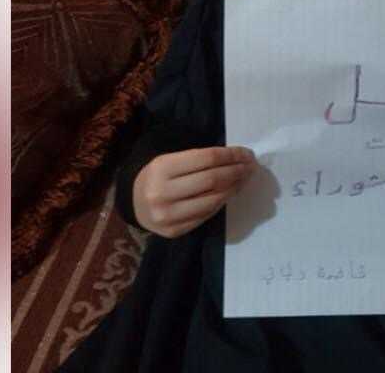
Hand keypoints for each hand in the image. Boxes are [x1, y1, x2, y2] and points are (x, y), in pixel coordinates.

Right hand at [132, 146, 257, 237]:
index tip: (247, 153)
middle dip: (237, 171)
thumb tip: (237, 158)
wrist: (134, 203)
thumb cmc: (158, 176)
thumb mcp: (170, 160)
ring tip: (244, 180)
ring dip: (234, 188)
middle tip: (251, 166)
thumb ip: (198, 160)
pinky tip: (230, 193)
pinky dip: (222, 203)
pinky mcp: (175, 231)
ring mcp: (168, 215)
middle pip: (212, 180)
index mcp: (162, 167)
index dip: (231, 155)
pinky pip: (207, 215)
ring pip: (212, 200)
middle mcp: (163, 192)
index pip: (207, 158)